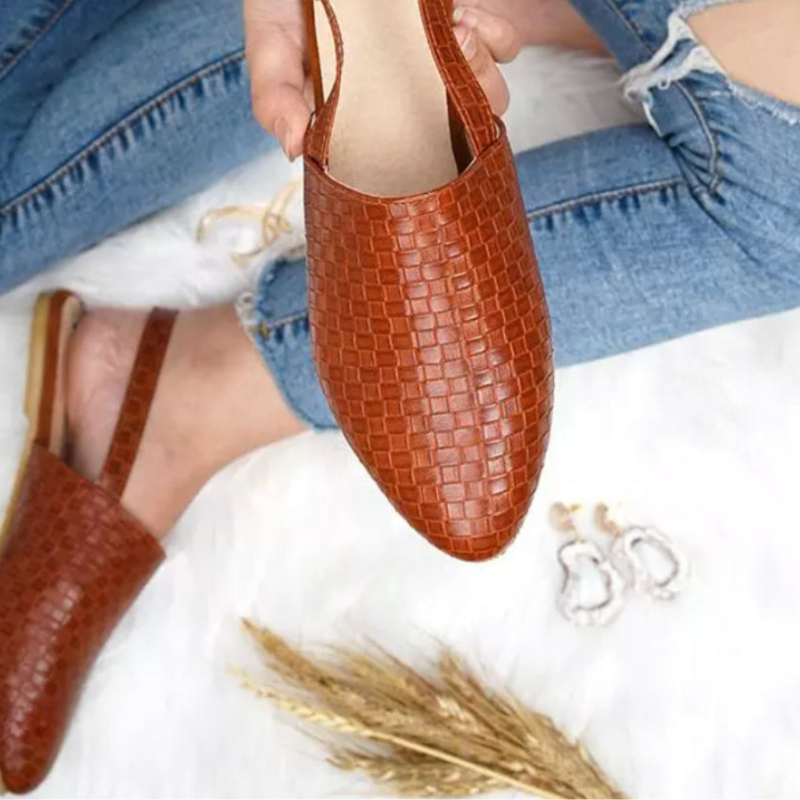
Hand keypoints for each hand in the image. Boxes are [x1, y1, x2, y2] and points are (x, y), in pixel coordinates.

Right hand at [243, 0, 538, 158]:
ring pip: (489, 93)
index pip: (410, 161)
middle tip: (442, 75)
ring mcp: (438, 62)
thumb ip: (275, 97)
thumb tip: (294, 151)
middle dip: (467, 111)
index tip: (419, 133)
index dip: (426, 161)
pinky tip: (462, 22)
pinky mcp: (459, 25)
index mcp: (371, 119)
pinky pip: (503, 46)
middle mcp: (409, 97)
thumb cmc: (285, 4)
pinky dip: (494, 38)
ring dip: (480, 73)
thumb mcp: (270, 47)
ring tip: (454, 37)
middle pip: (463, 133)